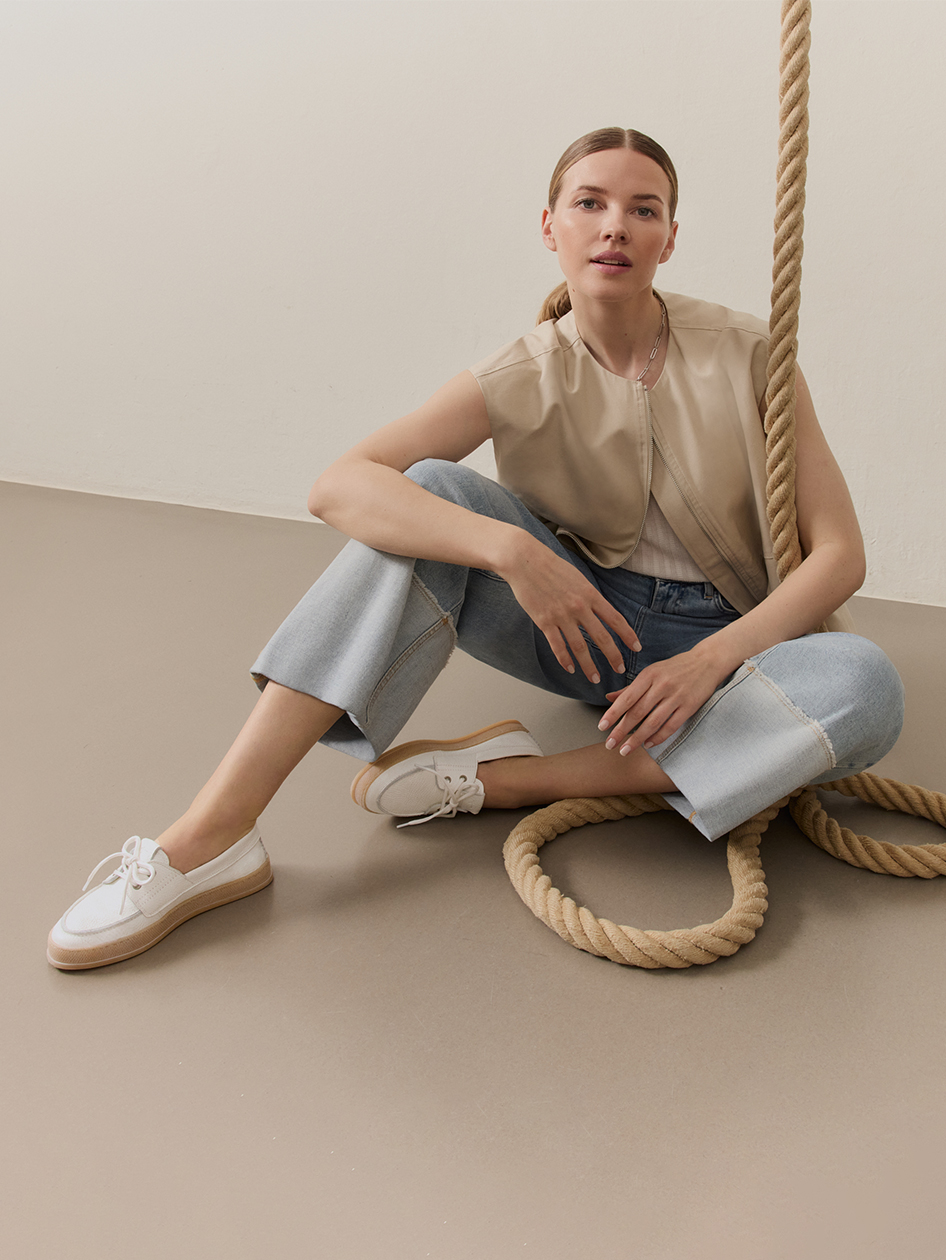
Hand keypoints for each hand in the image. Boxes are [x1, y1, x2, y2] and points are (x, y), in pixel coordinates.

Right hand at [500, 535, 640, 682]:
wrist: (525, 560)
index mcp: (590, 594)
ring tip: (595, 678)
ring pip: (580, 647)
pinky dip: (565, 660)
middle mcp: (579, 607)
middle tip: (620, 669)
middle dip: (613, 656)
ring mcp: (561, 615)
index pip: (615, 619)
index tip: (637, 647)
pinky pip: (557, 645)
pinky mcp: (544, 621)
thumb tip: (601, 610)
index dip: (628, 635)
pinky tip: (570, 668)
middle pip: (601, 637)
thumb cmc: (551, 566)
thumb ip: (590, 595)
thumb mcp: (578, 578)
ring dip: (589, 665)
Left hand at [597, 646, 727, 754]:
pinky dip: (658, 737)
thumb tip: (609, 698)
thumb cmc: (676, 668)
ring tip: (625, 750)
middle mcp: (661, 685)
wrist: (707, 661)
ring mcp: (676, 696)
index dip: (613, 714)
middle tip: (609, 744)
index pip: (627, 698)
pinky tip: (648, 744)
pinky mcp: (689, 706)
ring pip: (652, 722)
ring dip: (637, 738)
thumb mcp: (652, 672)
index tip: (601, 727)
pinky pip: (671, 726)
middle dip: (621, 730)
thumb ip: (631, 688)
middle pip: (637, 712)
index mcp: (649, 675)